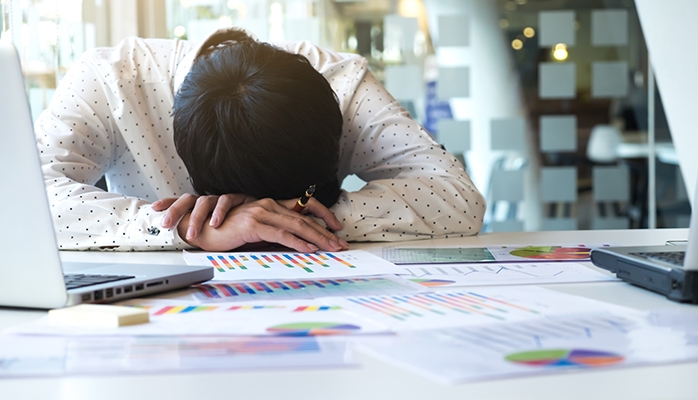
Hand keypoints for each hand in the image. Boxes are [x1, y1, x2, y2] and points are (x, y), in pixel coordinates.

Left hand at [153, 193, 254, 239]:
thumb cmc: (239, 224)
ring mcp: (223, 198)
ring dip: (197, 217)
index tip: (154, 208)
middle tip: (166, 224)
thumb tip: (182, 240)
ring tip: (193, 234)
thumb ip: (204, 232)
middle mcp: (211, 199)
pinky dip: (219, 212)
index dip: (168, 202)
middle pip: (188, 199)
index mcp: (203, 204)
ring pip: (205, 201)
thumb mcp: (217, 229)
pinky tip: (215, 223)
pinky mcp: (238, 197)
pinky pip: (225, 201)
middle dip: (175, 210)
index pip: (182, 201)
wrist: (267, 216)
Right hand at [177, 198, 347, 251]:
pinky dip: (298, 242)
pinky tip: (309, 248)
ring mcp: (261, 212)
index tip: (337, 229)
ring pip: (297, 225)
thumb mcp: (256, 233)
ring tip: (332, 247)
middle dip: (326, 232)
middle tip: (341, 244)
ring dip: (317, 238)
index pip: (304, 207)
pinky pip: (281, 234)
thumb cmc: (227, 233)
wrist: (201, 231)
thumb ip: (275, 234)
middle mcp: (268, 204)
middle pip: (305, 218)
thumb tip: (297, 244)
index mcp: (271, 205)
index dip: (323, 216)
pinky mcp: (253, 224)